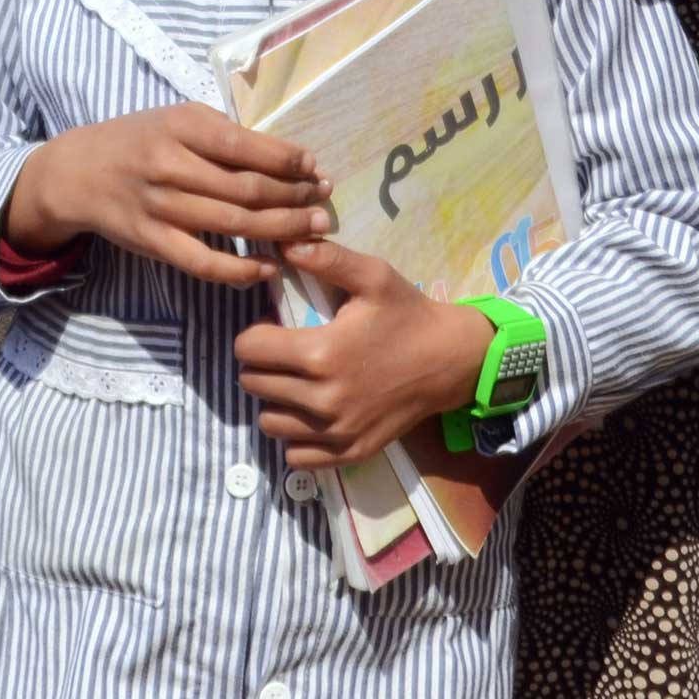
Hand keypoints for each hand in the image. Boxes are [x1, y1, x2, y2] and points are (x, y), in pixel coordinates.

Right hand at [5, 105, 333, 289]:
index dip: (288, 160)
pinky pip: (204, 263)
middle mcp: (172, 167)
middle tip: (324, 202)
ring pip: (233, 224)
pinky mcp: (153, 243)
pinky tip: (270, 265)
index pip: (246, 147)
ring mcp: (161, 208)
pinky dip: (241, 269)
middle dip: (295, 197)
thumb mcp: (180, 118)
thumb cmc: (142, 139)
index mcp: (183, 127)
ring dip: (281, 229)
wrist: (79, 173)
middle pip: (247, 189)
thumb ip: (225, 134)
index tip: (315, 167)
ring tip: (313, 230)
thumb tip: (286, 157)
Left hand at [234, 239, 492, 467]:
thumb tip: (284, 244)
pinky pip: (294, 454)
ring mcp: (335, 432)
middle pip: (253, 385)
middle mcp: (322, 400)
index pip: (249, 350)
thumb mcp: (373, 275)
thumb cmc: (407, 314)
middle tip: (286, 350)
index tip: (273, 327)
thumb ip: (328, 259)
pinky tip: (311, 410)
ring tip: (296, 380)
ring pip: (269, 421)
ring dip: (274, 399)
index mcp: (321, 354)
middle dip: (261, 363)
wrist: (449, 360)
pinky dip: (295, 434)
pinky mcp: (347, 453)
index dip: (255, 333)